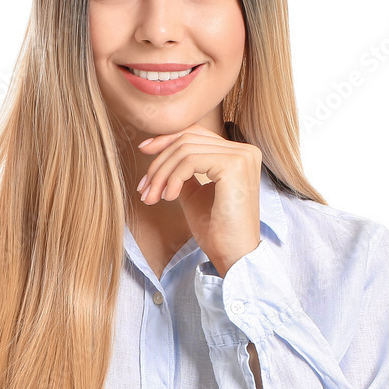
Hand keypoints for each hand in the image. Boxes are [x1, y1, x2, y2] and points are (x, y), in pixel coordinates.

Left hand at [136, 123, 261, 275]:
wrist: (233, 254)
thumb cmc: (215, 230)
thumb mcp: (194, 193)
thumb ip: (183, 171)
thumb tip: (161, 154)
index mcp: (238, 154)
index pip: (195, 134)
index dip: (166, 139)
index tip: (143, 151)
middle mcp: (245, 150)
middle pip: (187, 140)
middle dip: (158, 164)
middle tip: (144, 189)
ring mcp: (242, 156)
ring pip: (185, 150)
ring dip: (161, 174)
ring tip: (153, 197)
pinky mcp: (234, 165)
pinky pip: (190, 161)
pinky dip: (173, 178)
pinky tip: (169, 198)